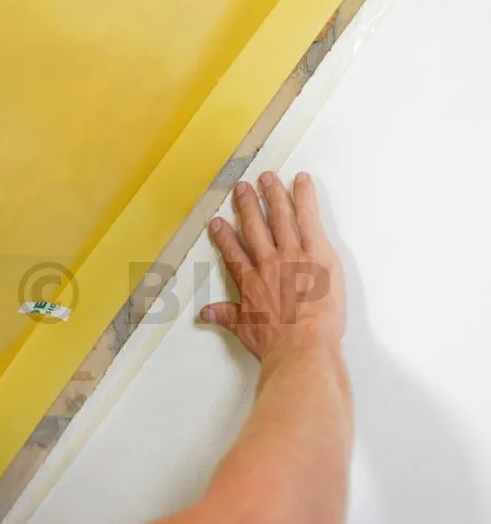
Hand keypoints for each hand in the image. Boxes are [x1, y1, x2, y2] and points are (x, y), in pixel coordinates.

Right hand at [201, 171, 344, 362]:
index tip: (218, 222)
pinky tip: (301, 181)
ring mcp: (292, 254)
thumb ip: (225, 316)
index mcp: (251, 281)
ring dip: (273, 195)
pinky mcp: (317, 253)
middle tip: (242, 188)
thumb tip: (206, 313)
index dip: (224, 236)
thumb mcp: (245, 330)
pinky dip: (305, 198)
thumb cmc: (276, 342)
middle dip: (247, 205)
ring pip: (280, 217)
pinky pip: (309, 218)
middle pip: (255, 227)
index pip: (233, 252)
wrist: (301, 345)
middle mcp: (268, 262)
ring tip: (267, 178)